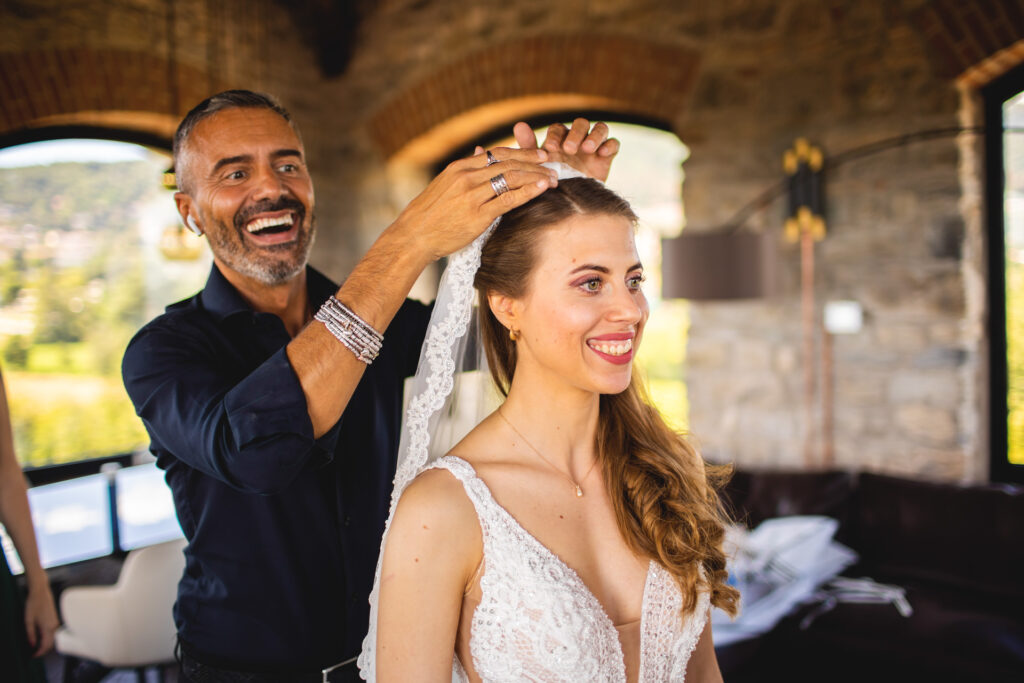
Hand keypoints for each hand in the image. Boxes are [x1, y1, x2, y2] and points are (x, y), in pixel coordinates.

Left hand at [23, 582, 58, 655]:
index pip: (46, 645)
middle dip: (44, 650)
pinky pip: (54, 632)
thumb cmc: (33, 605)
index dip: (40, 653)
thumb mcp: (28, 621)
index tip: (33, 656)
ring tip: (37, 647)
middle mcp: (54, 626)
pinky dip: (49, 638)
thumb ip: (30, 634)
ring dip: (47, 644)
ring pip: (54, 638)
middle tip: (35, 653)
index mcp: (47, 627)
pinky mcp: (55, 619)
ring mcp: (56, 622)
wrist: (41, 592)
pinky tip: (42, 637)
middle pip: (51, 643)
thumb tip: (32, 645)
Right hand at [392, 147, 555, 261]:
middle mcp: (467, 176)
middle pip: (508, 162)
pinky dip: (528, 191)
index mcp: (460, 167)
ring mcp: (472, 194)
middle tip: (553, 163)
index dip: (521, 152)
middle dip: (534, 162)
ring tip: (553, 178)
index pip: (497, 153)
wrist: (414, 235)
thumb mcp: (445, 184)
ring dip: (536, 176)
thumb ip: (466, 169)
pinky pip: (509, 199)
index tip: (538, 154)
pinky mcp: (478, 214)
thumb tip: (480, 152)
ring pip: (512, 178)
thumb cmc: (430, 213)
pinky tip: (542, 188)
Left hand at [514, 118, 619, 181]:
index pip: (558, 129)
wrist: (571, 204)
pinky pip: (613, 143)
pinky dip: (610, 145)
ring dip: (594, 136)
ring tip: (587, 149)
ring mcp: (594, 145)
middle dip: (575, 134)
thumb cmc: (552, 183)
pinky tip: (603, 153)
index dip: (555, 136)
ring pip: (600, 128)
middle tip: (569, 149)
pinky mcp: (607, 156)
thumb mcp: (540, 167)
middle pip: (581, 124)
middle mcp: (578, 138)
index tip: (550, 148)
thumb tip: (518, 125)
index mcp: (560, 138)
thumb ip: (530, 147)